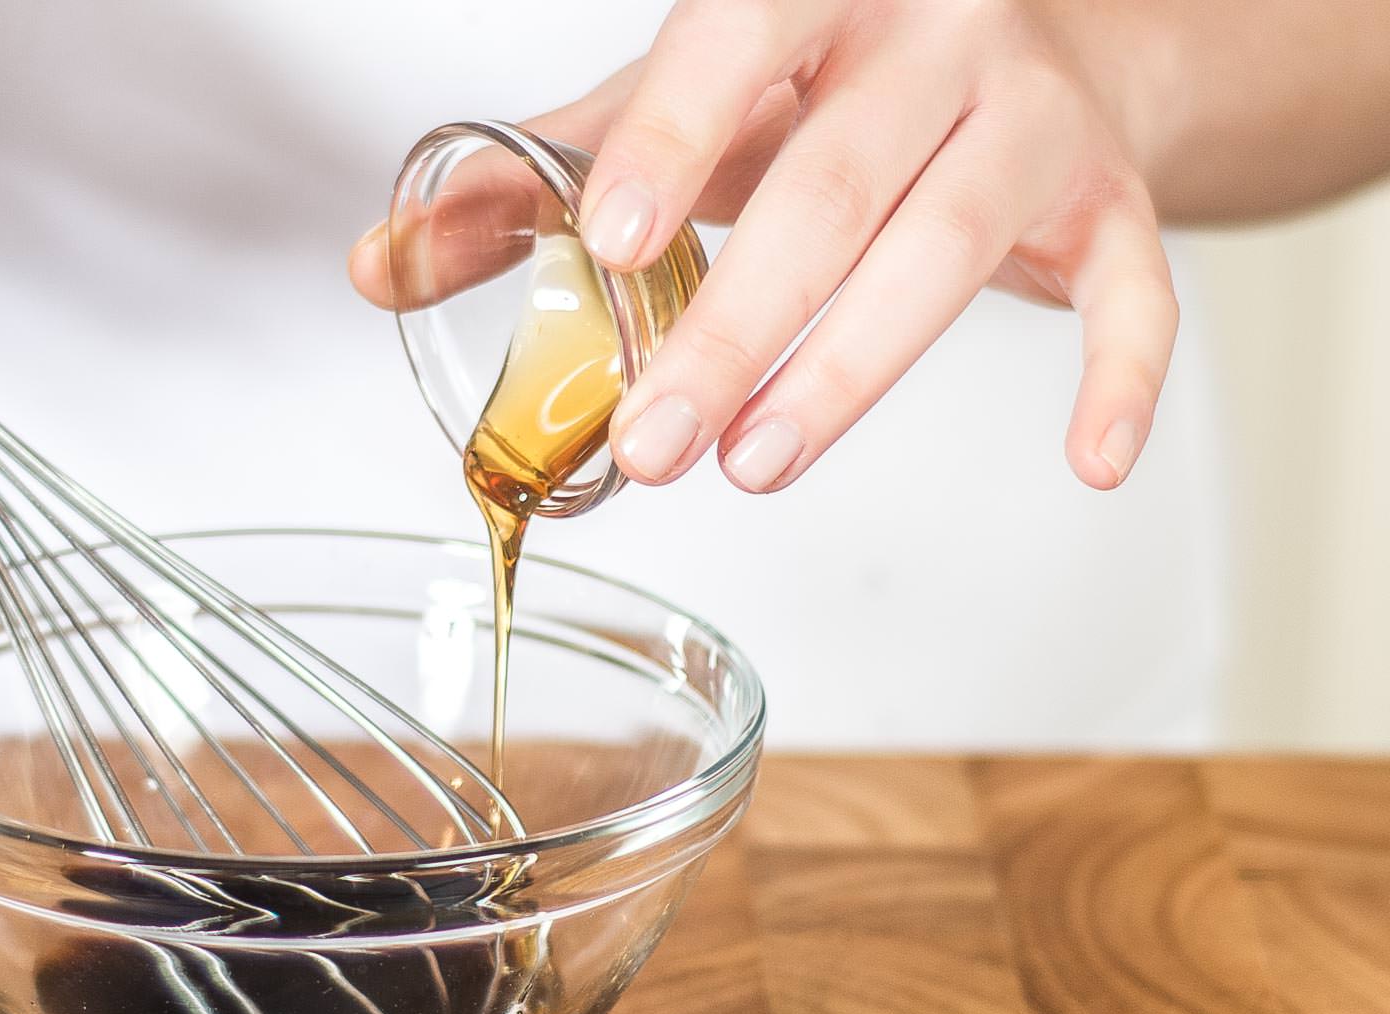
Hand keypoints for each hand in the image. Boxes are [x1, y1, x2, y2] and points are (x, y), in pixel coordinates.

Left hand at [359, 0, 1176, 493]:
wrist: (1025, 53)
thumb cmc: (820, 84)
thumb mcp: (675, 106)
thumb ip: (533, 179)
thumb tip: (379, 266)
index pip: (732, 48)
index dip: (671, 143)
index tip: (606, 240)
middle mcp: (935, 34)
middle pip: (833, 189)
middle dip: (735, 327)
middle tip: (651, 443)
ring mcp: (1033, 117)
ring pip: (952, 249)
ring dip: (853, 372)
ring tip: (757, 465)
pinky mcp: (1111, 200)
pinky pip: (1140, 292)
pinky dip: (1121, 379)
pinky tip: (1087, 464)